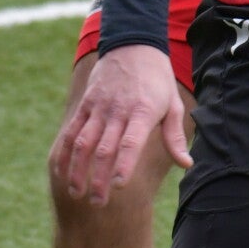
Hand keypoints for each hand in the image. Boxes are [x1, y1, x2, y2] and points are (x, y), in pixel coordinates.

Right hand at [50, 44, 191, 205]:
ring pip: (84, 143)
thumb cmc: (158, 80)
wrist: (133, 45)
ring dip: (78, 170)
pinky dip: (65, 152)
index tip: (118, 187)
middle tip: (98, 203)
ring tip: (77, 193)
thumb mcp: (173, 104)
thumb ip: (175, 136)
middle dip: (99, 178)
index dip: (124, 165)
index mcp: (143, 111)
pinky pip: (72, 131)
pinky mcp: (86, 104)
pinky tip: (61, 172)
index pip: (131, 143)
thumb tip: (187, 164)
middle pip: (105, 148)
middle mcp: (119, 110)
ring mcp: (99, 107)